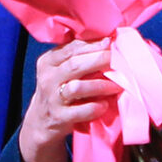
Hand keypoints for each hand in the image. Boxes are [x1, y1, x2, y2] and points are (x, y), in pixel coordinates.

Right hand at [18, 40, 119, 161]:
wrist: (42, 120)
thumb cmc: (59, 89)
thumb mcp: (60, 70)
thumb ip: (77, 56)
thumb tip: (107, 41)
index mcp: (48, 61)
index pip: (71, 48)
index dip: (93, 45)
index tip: (111, 42)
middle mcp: (48, 78)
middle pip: (75, 65)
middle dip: (100, 60)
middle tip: (119, 60)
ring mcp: (52, 98)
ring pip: (77, 87)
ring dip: (100, 85)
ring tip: (117, 85)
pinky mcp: (59, 117)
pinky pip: (79, 111)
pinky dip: (94, 108)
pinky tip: (105, 105)